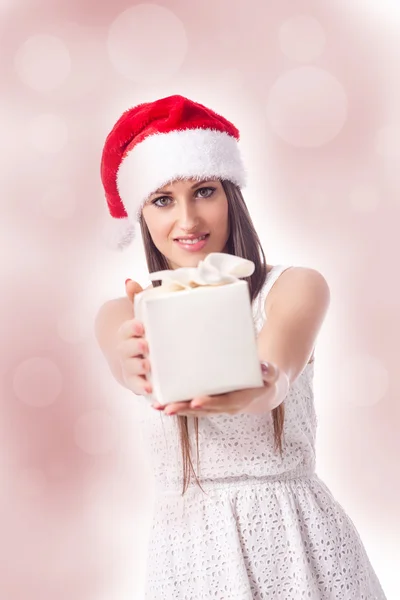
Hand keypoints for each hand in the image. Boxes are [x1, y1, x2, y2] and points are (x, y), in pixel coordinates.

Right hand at [115, 279, 152, 395]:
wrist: (133, 354)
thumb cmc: (141, 330)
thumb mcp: (139, 312)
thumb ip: (136, 297)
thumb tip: (129, 281)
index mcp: (127, 334)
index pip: (125, 330)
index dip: (131, 328)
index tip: (140, 326)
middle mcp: (126, 352)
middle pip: (126, 350)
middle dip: (134, 348)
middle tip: (146, 345)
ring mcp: (131, 367)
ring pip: (131, 369)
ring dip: (138, 368)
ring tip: (148, 366)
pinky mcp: (138, 381)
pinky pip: (138, 387)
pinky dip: (143, 389)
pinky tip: (153, 392)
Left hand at [152, 362, 280, 416]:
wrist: (262, 387)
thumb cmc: (265, 377)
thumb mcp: (271, 373)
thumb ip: (268, 371)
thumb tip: (264, 366)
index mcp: (239, 400)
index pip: (222, 403)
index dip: (209, 403)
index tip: (196, 401)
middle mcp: (224, 407)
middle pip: (202, 410)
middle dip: (184, 409)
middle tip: (168, 408)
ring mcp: (214, 406)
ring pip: (193, 410)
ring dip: (176, 409)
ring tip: (157, 406)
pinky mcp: (207, 401)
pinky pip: (190, 405)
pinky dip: (176, 404)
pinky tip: (159, 401)